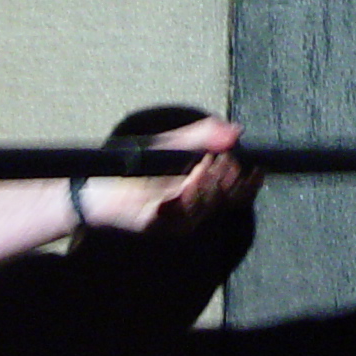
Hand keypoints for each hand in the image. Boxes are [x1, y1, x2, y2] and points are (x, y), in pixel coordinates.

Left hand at [84, 114, 259, 233]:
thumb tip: (235, 131)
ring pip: (205, 206)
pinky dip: (189, 192)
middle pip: (224, 199)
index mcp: (202, 192)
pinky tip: (190, 176)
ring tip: (207, 163)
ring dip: (209, 184)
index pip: (236, 194)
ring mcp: (177, 220)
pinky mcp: (159, 224)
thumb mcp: (174, 143)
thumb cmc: (137, 165)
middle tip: (224, 159)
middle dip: (227, 179)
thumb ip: (204, 135)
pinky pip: (180, 212)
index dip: (249, 184)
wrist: (98, 184)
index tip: (257, 168)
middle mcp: (194, 208)